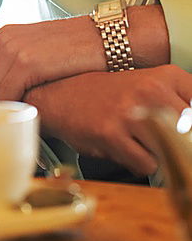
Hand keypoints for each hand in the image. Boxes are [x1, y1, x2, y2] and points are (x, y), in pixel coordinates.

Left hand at [0, 17, 104, 100]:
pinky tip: (5, 122)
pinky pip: (4, 92)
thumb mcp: (35, 47)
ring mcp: (14, 50)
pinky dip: (1, 109)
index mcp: (2, 35)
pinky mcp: (29, 63)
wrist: (103, 37)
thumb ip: (13, 61)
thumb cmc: (74, 48)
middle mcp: (3, 40)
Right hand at [26, 65, 191, 176]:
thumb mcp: (152, 87)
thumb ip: (182, 105)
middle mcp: (152, 90)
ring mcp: (132, 112)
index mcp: (167, 76)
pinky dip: (140, 163)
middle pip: (191, 135)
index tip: (184, 133)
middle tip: (163, 141)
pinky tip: (125, 148)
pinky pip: (147, 165)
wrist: (62, 95)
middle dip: (181, 146)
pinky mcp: (113, 134)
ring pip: (171, 152)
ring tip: (142, 143)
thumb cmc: (110, 95)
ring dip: (159, 155)